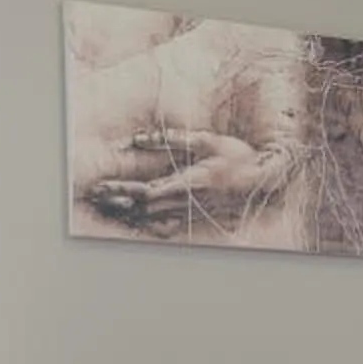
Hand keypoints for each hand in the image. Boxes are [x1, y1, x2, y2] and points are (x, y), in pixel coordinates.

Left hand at [81, 128, 289, 238]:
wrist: (265, 182)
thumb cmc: (239, 158)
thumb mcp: (206, 140)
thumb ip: (171, 139)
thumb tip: (139, 138)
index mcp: (187, 182)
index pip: (145, 191)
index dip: (121, 191)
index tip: (102, 187)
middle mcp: (187, 201)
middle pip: (143, 208)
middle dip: (118, 202)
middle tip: (97, 196)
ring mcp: (193, 212)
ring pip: (153, 218)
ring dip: (129, 214)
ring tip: (109, 206)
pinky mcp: (198, 216)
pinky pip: (169, 225)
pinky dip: (150, 224)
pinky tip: (138, 221)